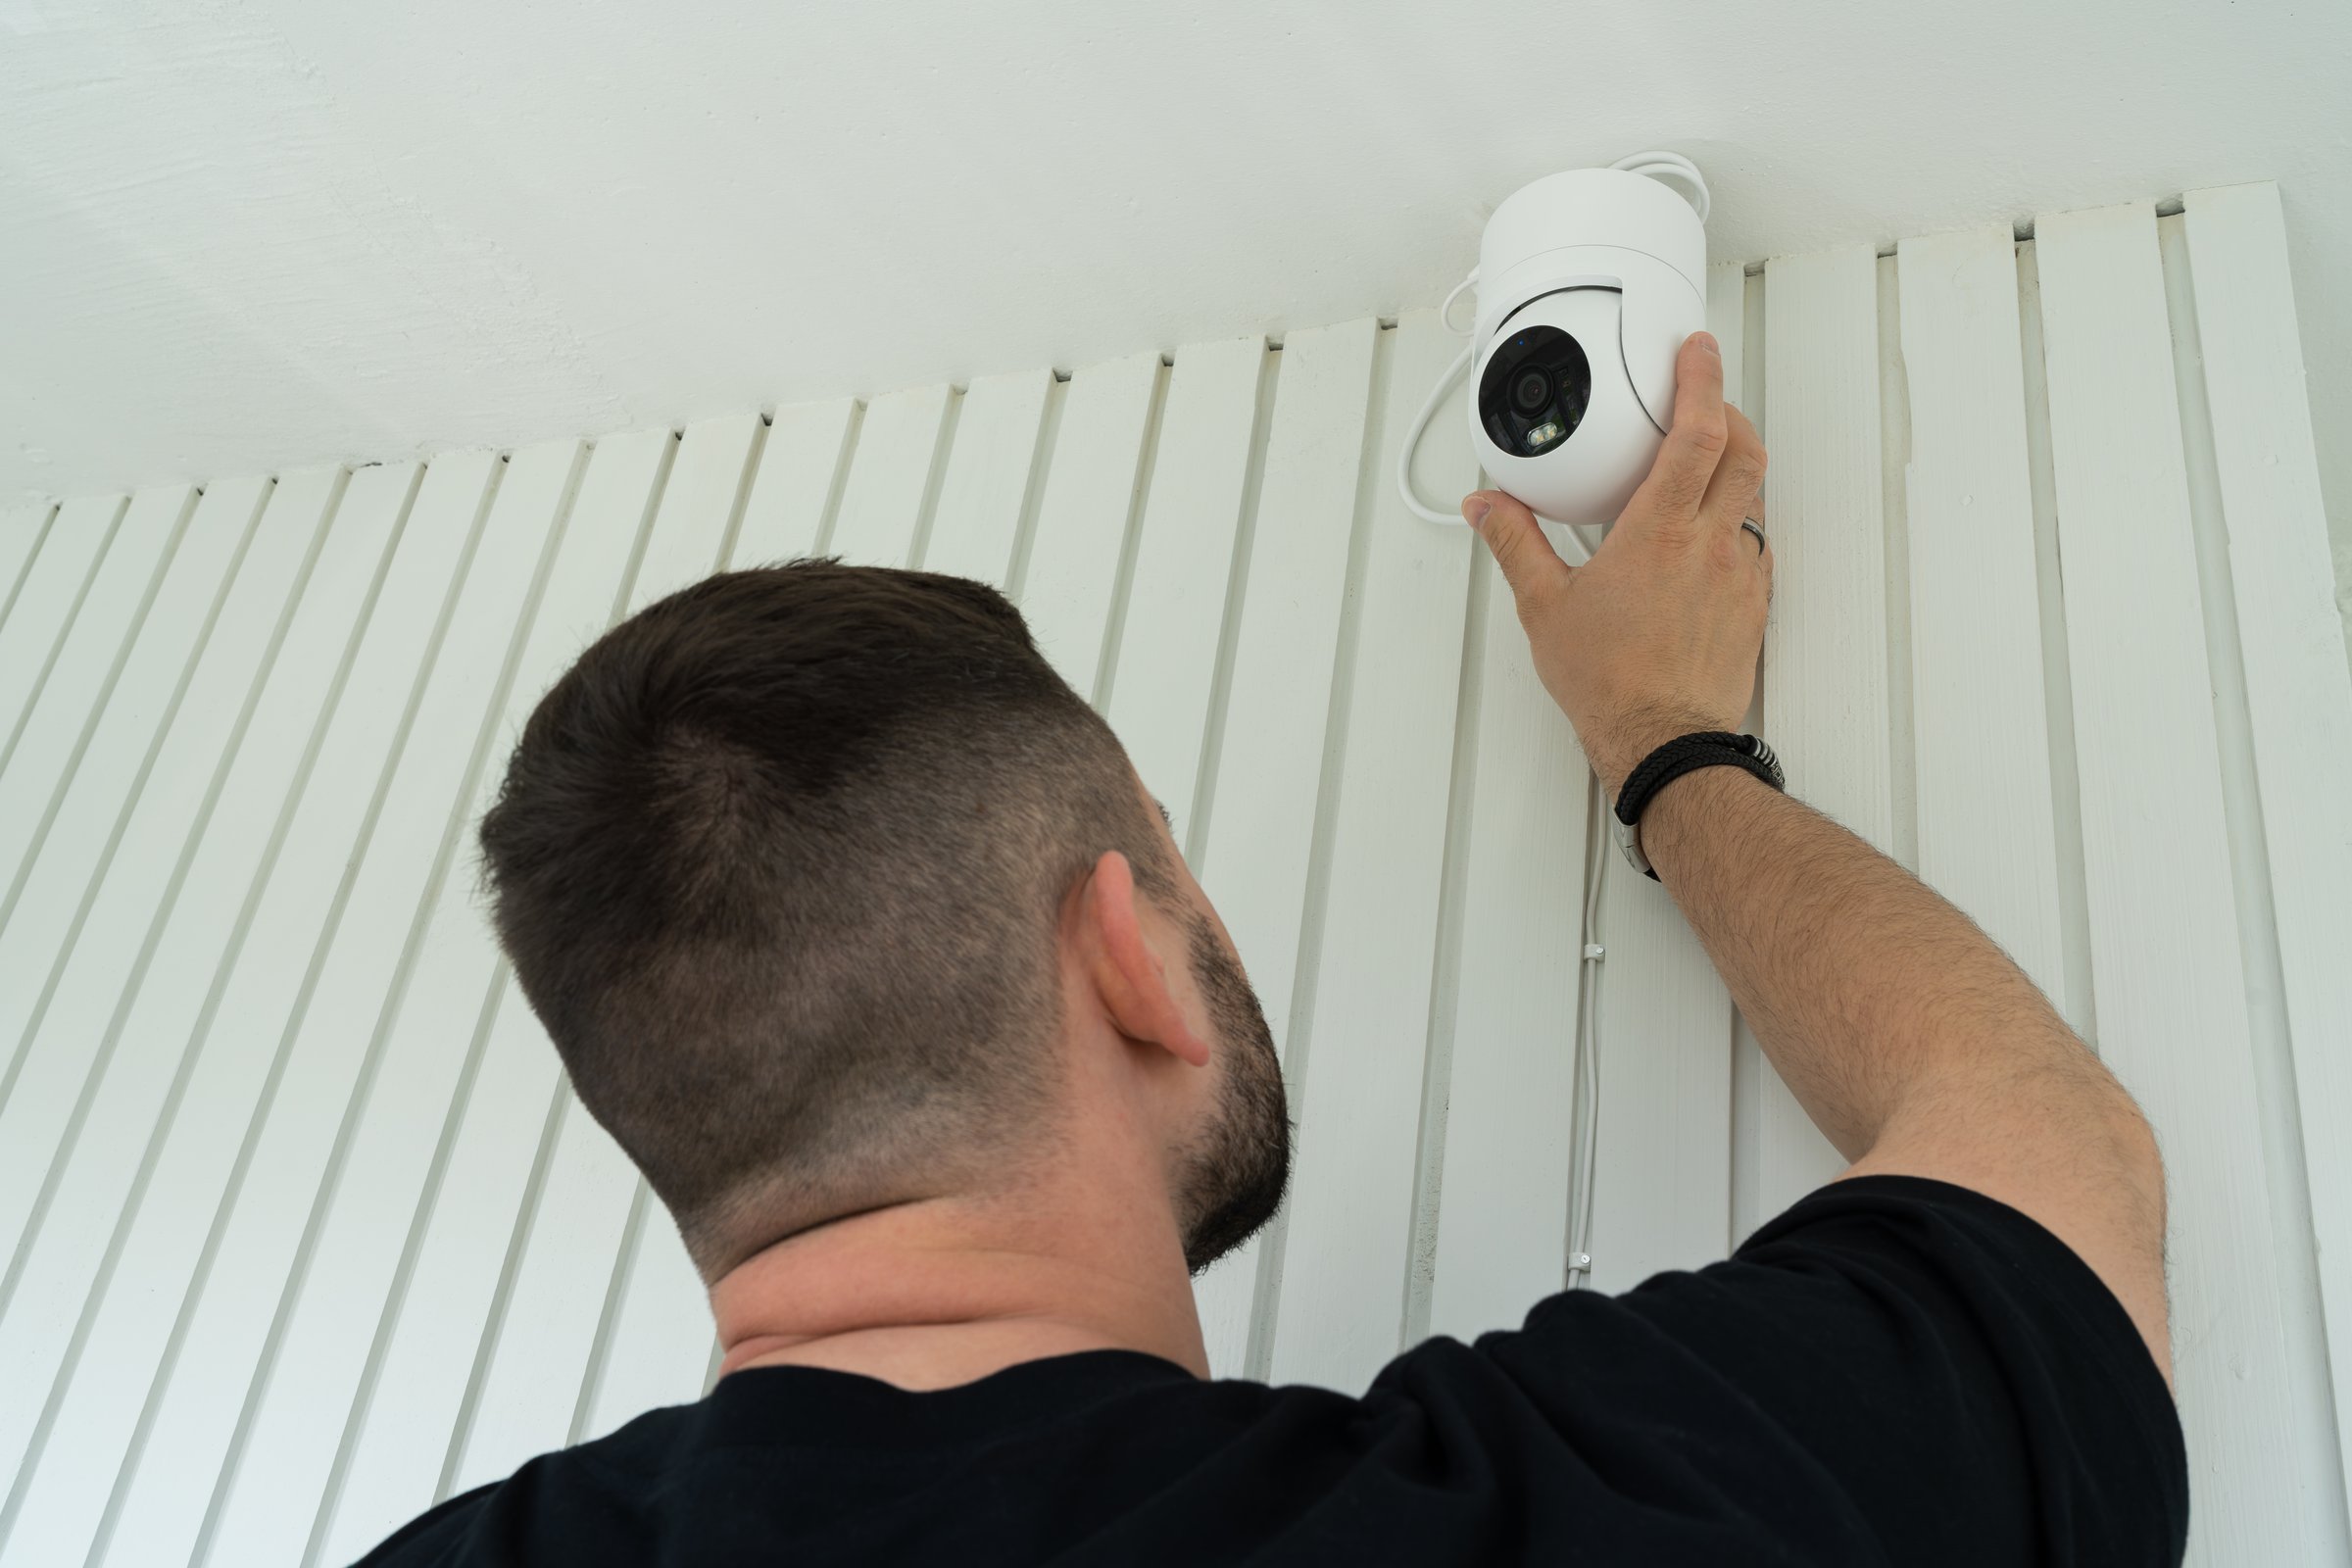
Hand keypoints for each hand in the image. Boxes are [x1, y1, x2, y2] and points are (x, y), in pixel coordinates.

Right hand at [1463, 331, 1770, 797]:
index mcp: (1658, 533)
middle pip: (1745, 449)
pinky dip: (1739, 517)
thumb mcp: (1544, 607)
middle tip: (1704, 398)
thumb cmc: (1611, 684)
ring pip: (1756, 493)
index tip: (1697, 351)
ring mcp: (1740, 575)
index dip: (1701, 379)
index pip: (1696, 432)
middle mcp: (1709, 545)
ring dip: (1737, 463)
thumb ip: (1515, 543)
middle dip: (1728, 410)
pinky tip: (1711, 532)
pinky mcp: (1754, 605)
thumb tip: (1489, 508)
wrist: (1664, 742)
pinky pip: (1758, 541)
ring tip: (1705, 460)